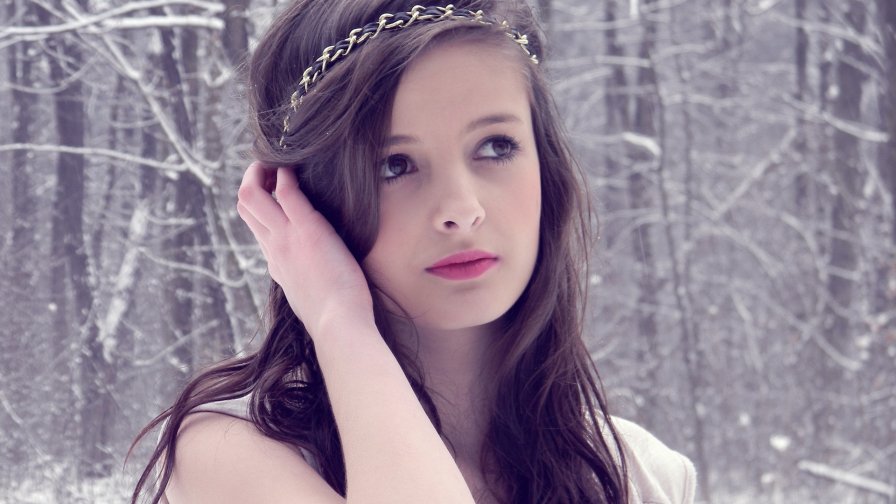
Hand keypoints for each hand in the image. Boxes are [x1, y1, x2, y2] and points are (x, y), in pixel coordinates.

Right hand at [236, 162, 373, 337]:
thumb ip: (309, 278)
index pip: (256, 226)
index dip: (262, 205)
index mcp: (276, 263)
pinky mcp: (306, 229)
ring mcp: (285, 238)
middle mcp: (274, 247)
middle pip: (244, 206)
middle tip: (270, 168)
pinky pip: (286, 191)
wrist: (339, 324)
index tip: (276, 192)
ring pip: (251, 195)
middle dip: (252, 181)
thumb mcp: (311, 295)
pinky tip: (296, 167)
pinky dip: (286, 174)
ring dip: (261, 171)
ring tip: (277, 160)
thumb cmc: (336, 315)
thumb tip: (318, 272)